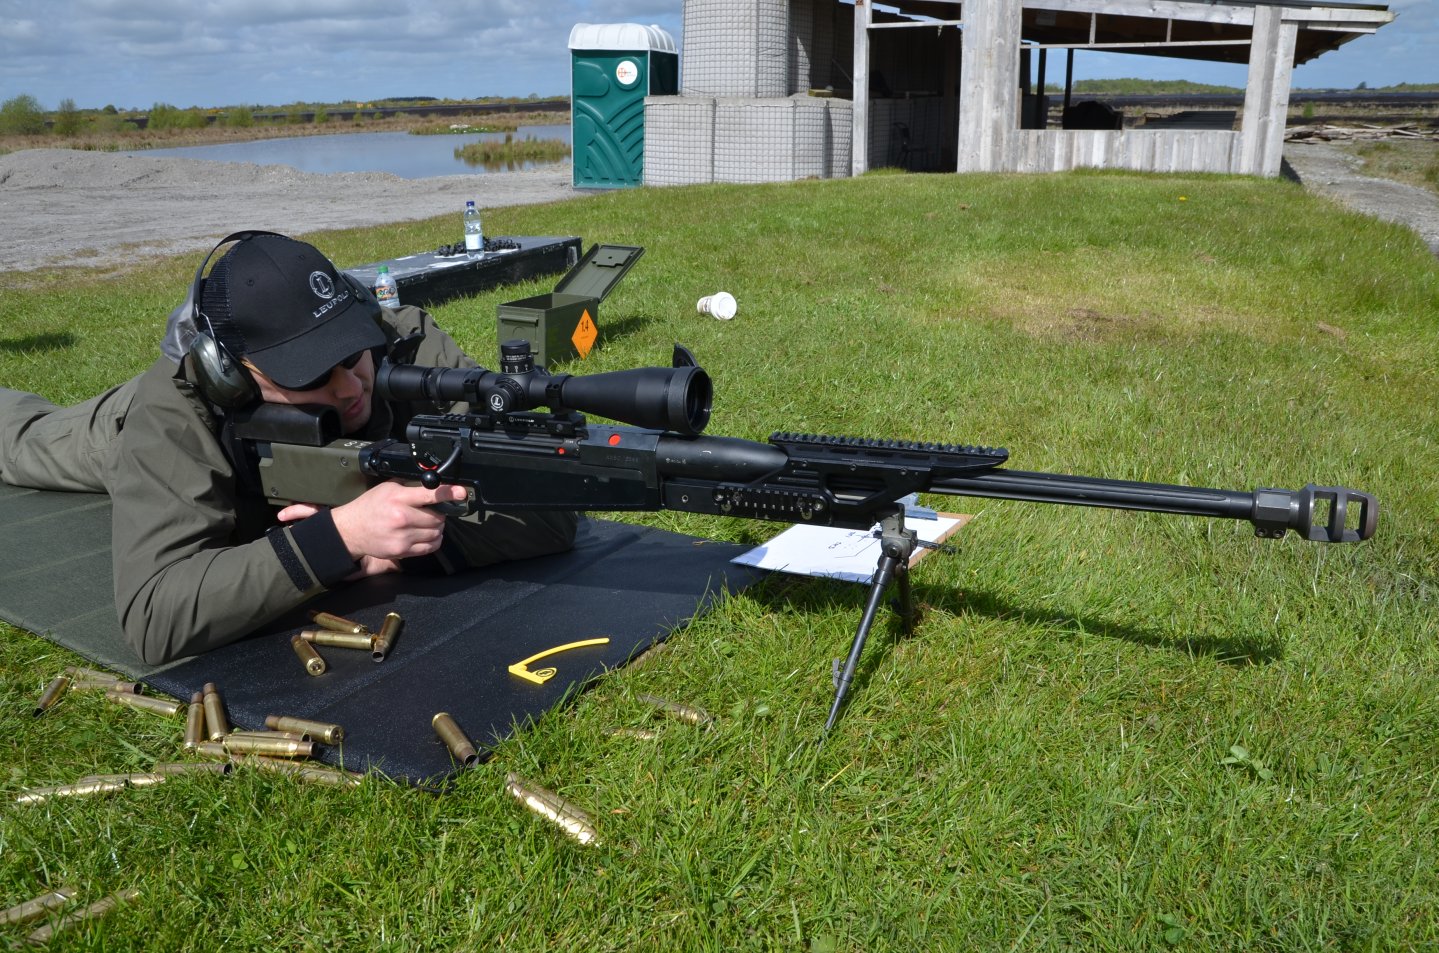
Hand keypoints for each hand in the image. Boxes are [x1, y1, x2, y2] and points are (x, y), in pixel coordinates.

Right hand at [279, 482, 467, 563]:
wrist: (351, 530)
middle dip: (440, 514)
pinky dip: (434, 541)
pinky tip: (426, 535)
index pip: (430, 494)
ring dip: (437, 528)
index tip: (461, 492)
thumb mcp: (388, 488)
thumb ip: (410, 485)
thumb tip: (433, 482)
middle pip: (438, 517)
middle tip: (432, 512)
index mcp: (399, 498)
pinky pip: (430, 547)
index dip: (449, 493)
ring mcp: (403, 536)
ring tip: (427, 523)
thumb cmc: (370, 507)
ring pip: (436, 532)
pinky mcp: (402, 551)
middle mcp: (402, 517)